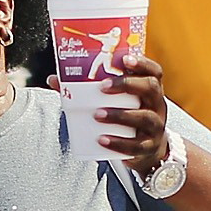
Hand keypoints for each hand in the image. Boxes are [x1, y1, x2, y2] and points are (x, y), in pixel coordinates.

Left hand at [97, 53, 169, 172]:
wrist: (146, 151)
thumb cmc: (126, 118)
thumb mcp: (115, 102)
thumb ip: (86, 90)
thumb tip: (53, 80)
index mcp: (150, 90)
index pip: (153, 71)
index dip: (142, 63)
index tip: (124, 59)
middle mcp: (157, 105)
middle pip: (151, 88)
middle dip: (128, 85)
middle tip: (103, 86)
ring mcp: (155, 127)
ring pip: (144, 117)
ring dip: (121, 114)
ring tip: (97, 114)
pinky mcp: (147, 147)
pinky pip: (135, 145)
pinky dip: (118, 143)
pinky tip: (102, 139)